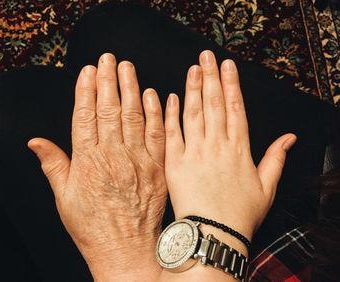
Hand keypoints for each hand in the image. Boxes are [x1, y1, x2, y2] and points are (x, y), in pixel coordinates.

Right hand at [28, 53, 166, 280]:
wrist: (125, 251)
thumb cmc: (93, 227)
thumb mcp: (64, 199)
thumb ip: (53, 165)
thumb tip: (36, 141)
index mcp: (88, 162)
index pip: (85, 117)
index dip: (85, 91)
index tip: (87, 71)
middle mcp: (113, 157)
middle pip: (110, 110)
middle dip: (108, 81)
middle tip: (108, 59)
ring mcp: (138, 161)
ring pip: (134, 117)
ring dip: (131, 89)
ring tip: (127, 68)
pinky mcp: (158, 168)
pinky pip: (158, 135)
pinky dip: (156, 113)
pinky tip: (154, 95)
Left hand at [164, 50, 295, 251]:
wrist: (213, 233)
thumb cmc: (238, 214)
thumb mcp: (266, 187)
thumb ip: (277, 159)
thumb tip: (290, 138)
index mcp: (238, 149)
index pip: (235, 108)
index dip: (231, 84)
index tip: (227, 66)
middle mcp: (217, 146)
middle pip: (215, 104)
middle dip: (211, 77)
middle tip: (206, 56)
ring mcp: (195, 153)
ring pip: (194, 113)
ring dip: (193, 89)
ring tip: (193, 69)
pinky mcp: (175, 163)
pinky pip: (172, 134)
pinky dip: (171, 115)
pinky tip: (170, 97)